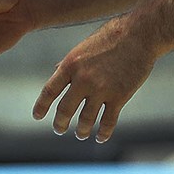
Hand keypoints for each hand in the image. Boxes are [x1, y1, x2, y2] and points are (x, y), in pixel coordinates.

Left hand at [32, 15, 159, 143]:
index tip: (37, 116)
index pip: (49, 90)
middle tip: (59, 129)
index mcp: (70, 65)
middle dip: (60, 123)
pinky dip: (103, 133)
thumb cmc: (108, 38)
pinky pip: (108, 121)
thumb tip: (55, 71)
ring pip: (86, 120)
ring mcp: (101, 89)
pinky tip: (100, 137)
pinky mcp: (119, 96)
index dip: (41, 106)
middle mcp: (83, 79)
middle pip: (65, 109)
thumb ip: (69, 63)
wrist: (137, 35)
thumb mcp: (82, 47)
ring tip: (80, 134)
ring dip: (81, 131)